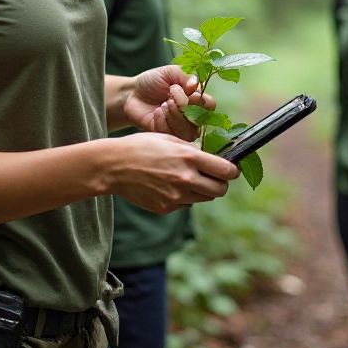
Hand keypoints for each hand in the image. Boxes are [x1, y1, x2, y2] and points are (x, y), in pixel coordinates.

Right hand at [108, 132, 237, 212]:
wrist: (114, 166)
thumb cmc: (142, 146)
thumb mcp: (170, 139)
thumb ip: (193, 150)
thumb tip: (213, 158)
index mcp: (189, 157)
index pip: (226, 171)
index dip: (232, 170)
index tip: (231, 168)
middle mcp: (186, 179)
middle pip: (220, 190)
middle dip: (221, 183)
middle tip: (214, 175)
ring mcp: (176, 196)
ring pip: (205, 198)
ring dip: (204, 189)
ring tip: (189, 177)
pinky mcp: (166, 208)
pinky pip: (186, 203)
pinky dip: (186, 195)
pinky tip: (171, 184)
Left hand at [125, 65, 214, 140]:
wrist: (132, 93)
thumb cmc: (153, 81)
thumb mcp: (169, 72)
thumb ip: (185, 75)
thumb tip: (195, 85)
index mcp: (195, 98)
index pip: (210, 105)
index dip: (201, 101)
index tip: (189, 92)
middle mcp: (190, 114)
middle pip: (200, 120)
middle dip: (183, 107)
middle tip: (169, 98)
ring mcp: (179, 127)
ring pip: (188, 132)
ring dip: (174, 116)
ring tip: (162, 105)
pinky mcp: (166, 136)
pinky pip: (171, 135)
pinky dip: (162, 122)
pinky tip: (156, 113)